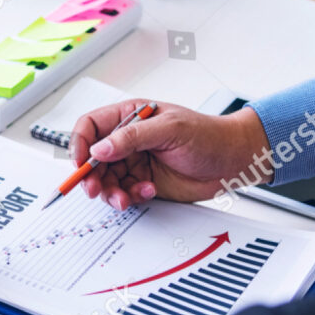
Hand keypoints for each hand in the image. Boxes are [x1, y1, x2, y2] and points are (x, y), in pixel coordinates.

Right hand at [69, 100, 270, 208]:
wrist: (235, 161)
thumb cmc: (209, 135)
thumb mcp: (170, 129)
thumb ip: (132, 137)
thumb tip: (99, 148)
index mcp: (129, 117)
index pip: (90, 127)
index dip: (79, 144)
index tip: (80, 162)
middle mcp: (127, 140)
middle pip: (92, 158)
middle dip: (91, 176)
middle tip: (95, 189)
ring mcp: (134, 162)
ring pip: (105, 180)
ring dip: (111, 192)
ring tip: (125, 197)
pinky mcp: (143, 182)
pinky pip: (124, 193)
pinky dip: (130, 197)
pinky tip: (147, 192)